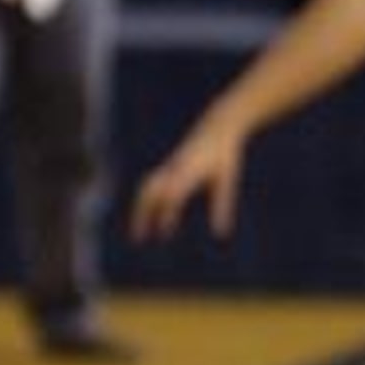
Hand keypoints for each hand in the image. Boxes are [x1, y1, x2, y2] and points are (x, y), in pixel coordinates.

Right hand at [132, 118, 248, 241]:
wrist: (218, 126)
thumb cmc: (225, 154)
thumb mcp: (226, 180)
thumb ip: (221, 205)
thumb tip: (220, 234)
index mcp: (189, 172)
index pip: (173, 196)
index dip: (167, 215)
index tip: (164, 234)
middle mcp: (175, 169)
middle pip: (149, 192)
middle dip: (141, 214)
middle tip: (138, 238)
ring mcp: (169, 166)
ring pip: (146, 188)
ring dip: (140, 209)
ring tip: (139, 231)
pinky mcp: (169, 166)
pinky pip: (152, 184)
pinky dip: (147, 200)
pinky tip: (152, 216)